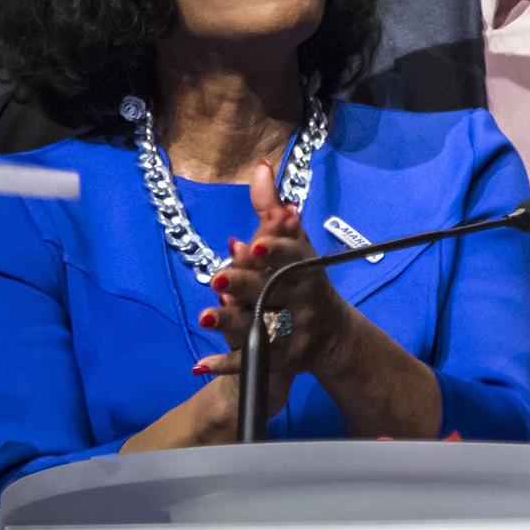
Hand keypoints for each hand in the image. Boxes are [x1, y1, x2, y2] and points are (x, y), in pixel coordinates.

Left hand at [196, 162, 353, 385]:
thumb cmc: (303, 279)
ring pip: (262, 327)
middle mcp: (302, 299)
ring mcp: (293, 332)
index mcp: (306, 268)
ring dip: (232, 322)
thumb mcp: (292, 244)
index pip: (293, 256)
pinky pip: (250, 364)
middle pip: (275, 291)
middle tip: (219, 277)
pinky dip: (225, 364)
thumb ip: (272, 209)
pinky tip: (199, 364)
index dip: (276, 251)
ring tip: (204, 316)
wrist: (330, 336)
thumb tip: (260, 165)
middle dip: (248, 284)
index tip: (255, 244)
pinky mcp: (280, 361)